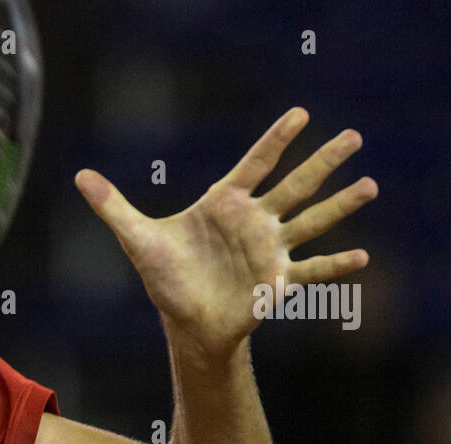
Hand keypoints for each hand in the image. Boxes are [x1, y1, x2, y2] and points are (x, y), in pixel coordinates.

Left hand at [74, 107, 376, 356]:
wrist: (185, 322)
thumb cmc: (165, 278)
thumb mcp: (137, 239)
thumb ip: (113, 206)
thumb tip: (80, 175)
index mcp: (225, 205)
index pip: (255, 164)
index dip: (276, 140)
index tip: (301, 114)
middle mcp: (254, 222)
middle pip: (296, 184)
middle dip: (323, 161)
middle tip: (354, 136)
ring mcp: (269, 249)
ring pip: (312, 220)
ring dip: (341, 205)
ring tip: (371, 184)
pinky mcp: (276, 279)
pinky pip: (311, 269)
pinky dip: (335, 266)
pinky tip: (363, 258)